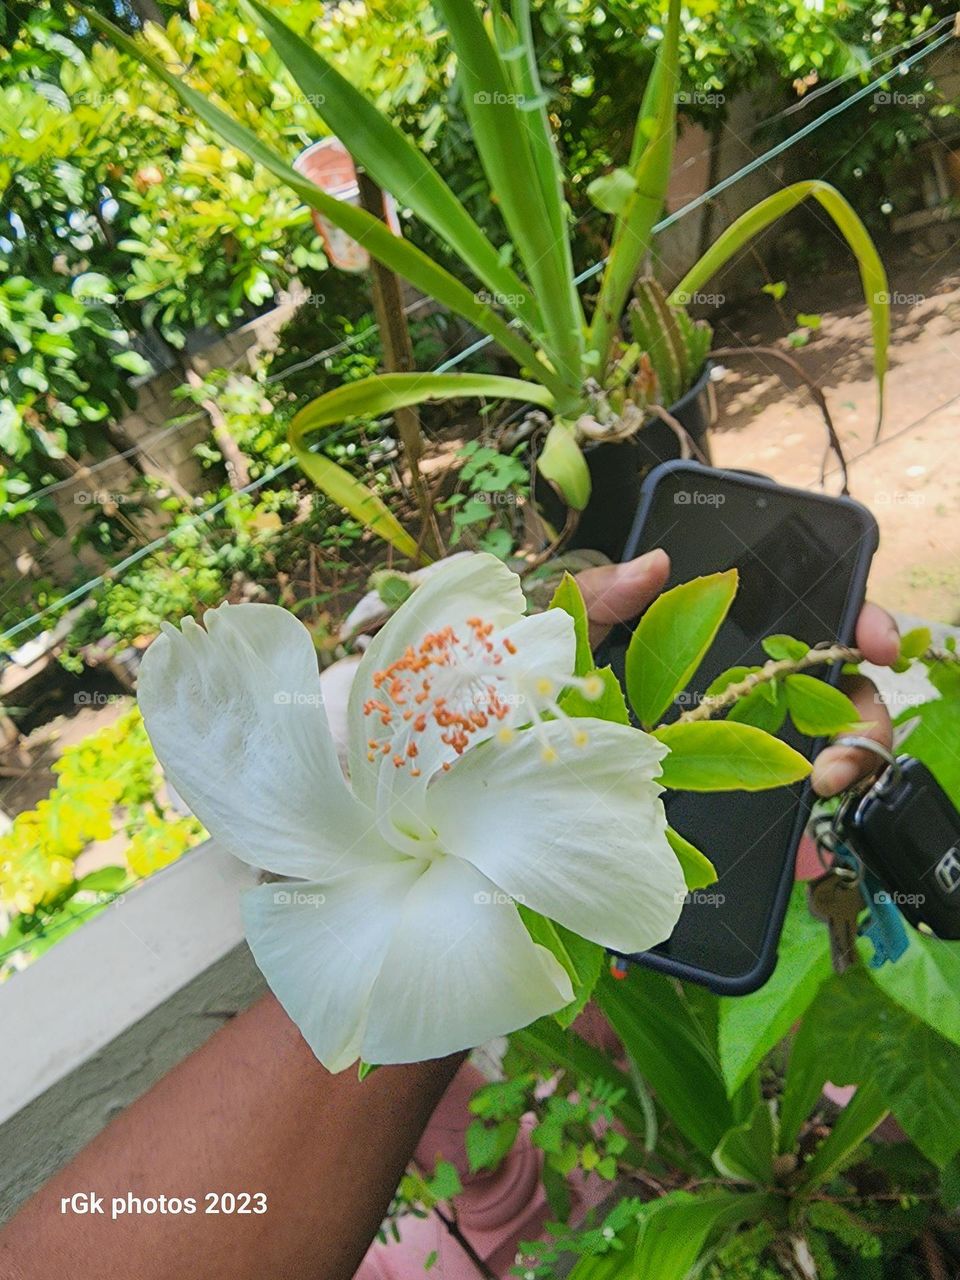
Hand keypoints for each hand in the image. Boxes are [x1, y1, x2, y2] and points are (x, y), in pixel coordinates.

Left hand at [575, 550, 899, 798]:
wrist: (530, 756)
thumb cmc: (558, 685)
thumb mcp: (576, 636)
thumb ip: (607, 594)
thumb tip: (656, 562)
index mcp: (731, 639)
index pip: (816, 623)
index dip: (860, 625)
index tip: (874, 642)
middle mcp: (757, 689)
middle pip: (842, 691)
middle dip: (867, 711)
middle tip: (856, 730)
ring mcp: (756, 744)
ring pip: (837, 745)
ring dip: (854, 760)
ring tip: (829, 779)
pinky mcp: (744, 794)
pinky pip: (800, 798)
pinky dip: (818, 807)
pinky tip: (812, 814)